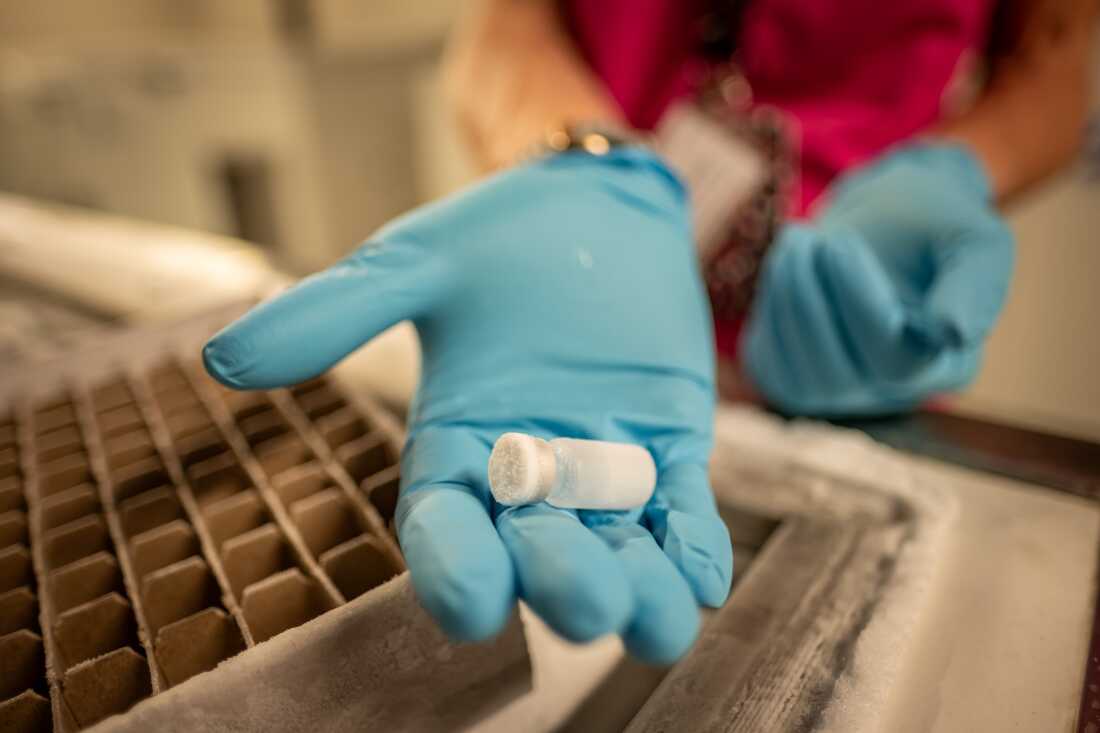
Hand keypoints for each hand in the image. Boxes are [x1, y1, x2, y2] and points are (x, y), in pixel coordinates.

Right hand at [202, 149, 732, 662]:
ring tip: (654, 616)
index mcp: (455, 445)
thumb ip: (336, 313)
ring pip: (616, 552)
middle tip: (583, 595)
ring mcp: (602, 469)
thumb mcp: (412, 264)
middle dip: (557, 582)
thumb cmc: (496, 234)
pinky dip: (693, 548)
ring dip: (637, 591)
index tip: (472, 605)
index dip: (451, 572)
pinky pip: (680, 512)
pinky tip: (702, 572)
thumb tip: (224, 361)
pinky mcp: (667, 450)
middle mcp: (526, 477)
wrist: (592, 201)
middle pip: (533, 555)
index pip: (441, 530)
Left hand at [743, 144, 1014, 416]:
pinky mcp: (795, 383)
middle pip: (838, 372)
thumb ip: (978, 280)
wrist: (881, 222)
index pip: (895, 360)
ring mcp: (842, 395)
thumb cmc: (931, 226)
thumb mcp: (972, 236)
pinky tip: (785, 271)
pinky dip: (769, 313)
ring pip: (799, 371)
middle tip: (805, 236)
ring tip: (797, 241)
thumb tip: (955, 332)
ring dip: (785, 298)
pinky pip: (768, 365)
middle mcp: (895, 394)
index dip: (859, 302)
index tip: (841, 243)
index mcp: (947, 367)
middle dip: (811, 297)